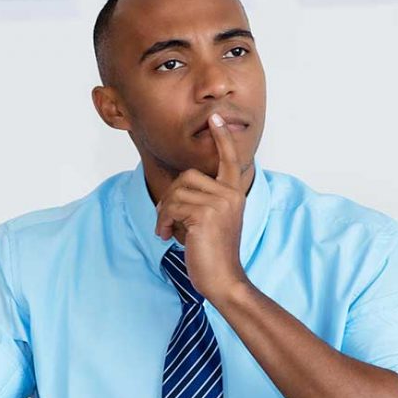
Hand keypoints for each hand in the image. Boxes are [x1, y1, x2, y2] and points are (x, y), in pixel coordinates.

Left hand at [155, 113, 249, 301]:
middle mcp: (230, 194)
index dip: (223, 138)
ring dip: (164, 213)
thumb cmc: (213, 253)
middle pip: (187, 176)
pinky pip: (171, 207)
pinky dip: (162, 222)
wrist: (223, 279)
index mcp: (235, 194)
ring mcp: (220, 203)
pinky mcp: (205, 215)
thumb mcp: (211, 220)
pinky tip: (165, 236)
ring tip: (166, 231)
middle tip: (167, 221)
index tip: (217, 118)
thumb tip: (177, 189)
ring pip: (176, 192)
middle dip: (170, 197)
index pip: (230, 159)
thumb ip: (202, 200)